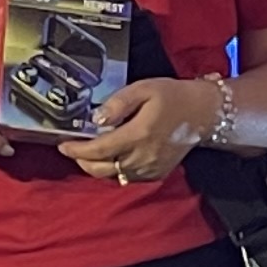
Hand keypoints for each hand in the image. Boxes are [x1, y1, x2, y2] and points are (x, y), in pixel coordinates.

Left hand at [66, 75, 215, 185]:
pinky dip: (114, 171)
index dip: (76, 150)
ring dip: (96, 167)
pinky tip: (110, 158)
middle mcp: (142, 157)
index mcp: (138, 135)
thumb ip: (118, 103)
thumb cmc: (173, 97)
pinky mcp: (156, 174)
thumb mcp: (144, 88)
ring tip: (88, 153)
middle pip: (100, 169)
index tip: (63, 145)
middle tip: (72, 149)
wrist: (204, 113)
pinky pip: (127, 178)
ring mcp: (150, 169)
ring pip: (112, 176)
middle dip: (81, 161)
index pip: (98, 150)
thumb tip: (97, 119)